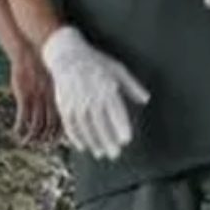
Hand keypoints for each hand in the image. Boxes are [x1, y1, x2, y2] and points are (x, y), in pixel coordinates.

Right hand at [9, 53, 60, 144]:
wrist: (31, 50)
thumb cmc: (43, 61)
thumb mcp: (55, 76)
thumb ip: (57, 90)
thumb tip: (60, 100)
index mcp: (60, 96)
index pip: (62, 120)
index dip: (58, 134)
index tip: (53, 142)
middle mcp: (50, 99)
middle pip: (50, 126)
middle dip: (44, 139)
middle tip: (39, 145)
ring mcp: (37, 98)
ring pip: (36, 124)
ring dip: (31, 136)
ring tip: (25, 142)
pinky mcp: (25, 96)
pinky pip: (23, 117)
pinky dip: (19, 127)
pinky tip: (15, 132)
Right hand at [40, 27, 149, 159]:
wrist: (66, 55)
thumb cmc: (96, 62)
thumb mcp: (118, 69)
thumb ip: (132, 86)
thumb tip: (146, 100)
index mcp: (106, 87)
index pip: (115, 112)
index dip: (120, 127)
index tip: (126, 140)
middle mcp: (90, 96)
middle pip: (100, 123)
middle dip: (107, 140)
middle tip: (114, 154)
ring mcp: (76, 102)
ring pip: (85, 127)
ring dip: (93, 142)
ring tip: (100, 153)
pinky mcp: (64, 105)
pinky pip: (70, 125)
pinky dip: (76, 137)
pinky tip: (83, 147)